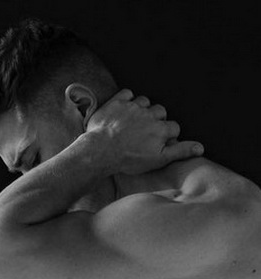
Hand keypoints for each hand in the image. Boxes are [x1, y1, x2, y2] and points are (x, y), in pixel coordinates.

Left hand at [84, 88, 203, 174]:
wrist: (102, 151)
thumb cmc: (129, 159)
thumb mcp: (158, 160)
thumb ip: (180, 152)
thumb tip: (201, 147)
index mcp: (161, 129)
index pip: (174, 127)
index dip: (168, 136)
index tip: (160, 142)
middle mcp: (150, 114)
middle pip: (160, 112)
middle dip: (156, 120)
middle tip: (145, 132)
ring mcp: (133, 107)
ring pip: (145, 101)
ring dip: (142, 109)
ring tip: (134, 121)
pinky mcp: (117, 102)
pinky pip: (127, 93)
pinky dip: (127, 99)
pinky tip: (123, 109)